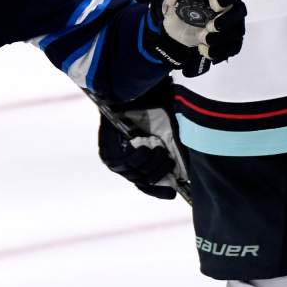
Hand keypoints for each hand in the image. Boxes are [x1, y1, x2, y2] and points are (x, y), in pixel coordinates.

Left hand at [97, 82, 187, 199]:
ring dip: (152, 163)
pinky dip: (139, 156)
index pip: (146, 186)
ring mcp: (112, 158)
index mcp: (137, 163)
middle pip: (142, 181)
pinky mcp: (107, 150)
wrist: (133, 94)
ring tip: (160, 149)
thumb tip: (179, 183)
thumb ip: (171, 158)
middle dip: (159, 172)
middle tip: (168, 159)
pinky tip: (146, 147)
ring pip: (135, 173)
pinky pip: (125, 162)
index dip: (158, 191)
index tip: (171, 193)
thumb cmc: (152, 112)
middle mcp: (122, 164)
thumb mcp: (167, 139)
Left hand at [141, 0, 246, 76]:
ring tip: (202, 39)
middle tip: (211, 26)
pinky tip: (202, 49)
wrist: (178, 26)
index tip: (214, 2)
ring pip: (237, 32)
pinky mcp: (229, 41)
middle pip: (240, 12)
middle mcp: (231, 9)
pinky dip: (218, 52)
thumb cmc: (181, 5)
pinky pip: (231, 49)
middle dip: (227, 20)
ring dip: (220, 38)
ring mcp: (232, 25)